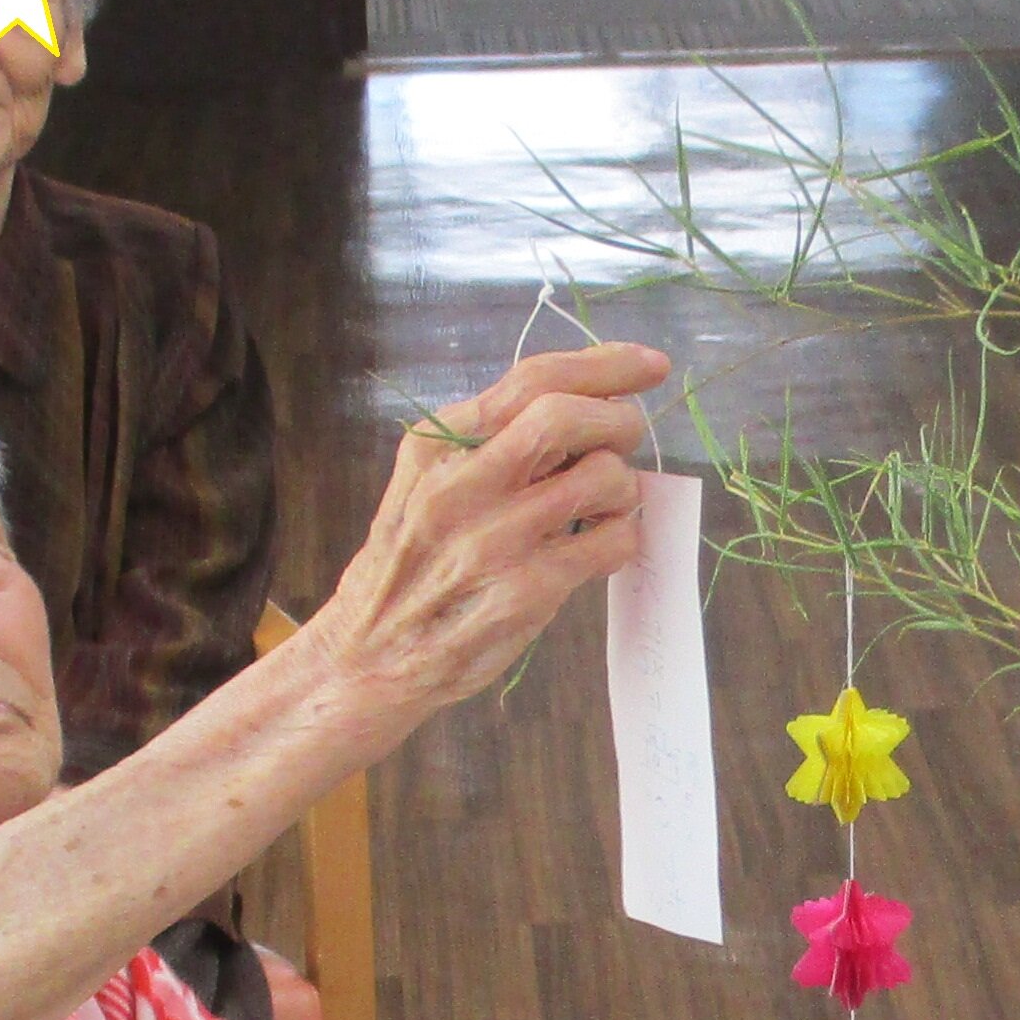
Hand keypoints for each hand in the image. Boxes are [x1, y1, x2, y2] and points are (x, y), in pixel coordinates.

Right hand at [312, 340, 673, 725]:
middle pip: (566, 415)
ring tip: (605, 505)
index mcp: (436, 446)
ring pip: (601, 477)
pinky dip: (623, 536)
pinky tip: (601, 544)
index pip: (531, 380)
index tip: (649, 365)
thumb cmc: (410, 564)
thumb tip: (584, 406)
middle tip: (625, 439)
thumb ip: (489, 443)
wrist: (371, 655)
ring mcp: (494, 539)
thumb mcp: (426, 484)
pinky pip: (611, 542)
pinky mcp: (525, 591)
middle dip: (617, 419)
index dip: (603, 365)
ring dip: (623, 485)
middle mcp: (460, 484)